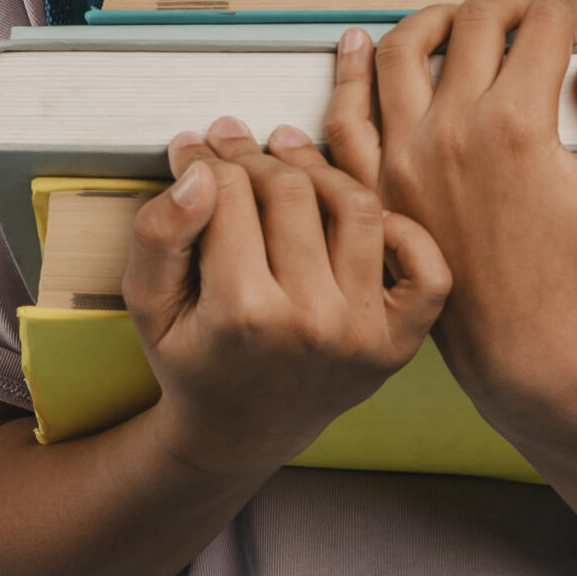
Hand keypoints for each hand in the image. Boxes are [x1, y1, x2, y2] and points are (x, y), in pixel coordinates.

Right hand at [121, 116, 449, 478]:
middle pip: (290, 191)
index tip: (198, 145)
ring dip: (321, 171)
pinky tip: (359, 218)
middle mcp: (310, 323)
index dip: (208, 156)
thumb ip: (159, 234)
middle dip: (255, 157)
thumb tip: (200, 173)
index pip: (230, 192)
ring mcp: (362, 333)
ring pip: (356, 206)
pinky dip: (406, 231)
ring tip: (289, 161)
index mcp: (241, 314)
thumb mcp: (149, 304)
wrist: (240, 431)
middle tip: (237, 144)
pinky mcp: (397, 342)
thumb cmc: (194, 358)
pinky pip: (426, 267)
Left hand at [368, 0, 576, 433]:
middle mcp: (451, 131)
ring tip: (463, 9)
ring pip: (404, 50)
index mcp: (516, 125)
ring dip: (437, 14)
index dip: (576, 5)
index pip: (544, 30)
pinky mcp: (377, 186)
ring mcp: (404, 157)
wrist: (527, 351)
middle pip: (477, 23)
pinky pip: (347, 114)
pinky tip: (361, 46)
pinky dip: (351, 71)